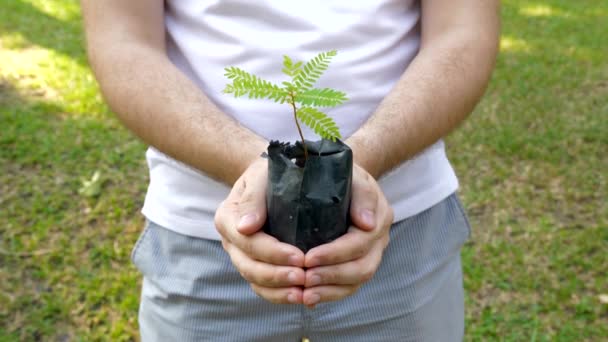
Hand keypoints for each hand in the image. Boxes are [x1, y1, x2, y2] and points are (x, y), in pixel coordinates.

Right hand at [215, 158, 305, 303]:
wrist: (273, 176)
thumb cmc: (270, 171)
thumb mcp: (262, 175)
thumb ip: (254, 197)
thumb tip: (246, 226)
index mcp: (228, 217)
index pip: (248, 242)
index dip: (273, 253)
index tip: (301, 256)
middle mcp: (231, 240)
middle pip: (249, 266)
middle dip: (277, 275)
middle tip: (305, 276)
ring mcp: (241, 255)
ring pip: (255, 281)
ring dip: (279, 290)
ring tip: (304, 293)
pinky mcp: (256, 265)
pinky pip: (263, 288)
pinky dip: (279, 295)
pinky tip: (301, 297)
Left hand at [302, 164, 393, 306]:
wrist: (340, 173)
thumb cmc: (337, 170)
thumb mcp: (344, 170)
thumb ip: (356, 190)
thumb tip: (366, 223)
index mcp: (378, 214)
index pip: (361, 242)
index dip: (335, 254)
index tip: (308, 258)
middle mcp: (378, 236)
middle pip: (362, 267)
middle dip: (332, 276)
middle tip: (304, 278)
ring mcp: (371, 252)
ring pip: (357, 281)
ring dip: (330, 290)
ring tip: (305, 294)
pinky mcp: (358, 262)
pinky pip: (349, 286)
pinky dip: (330, 294)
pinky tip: (308, 298)